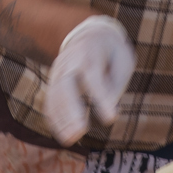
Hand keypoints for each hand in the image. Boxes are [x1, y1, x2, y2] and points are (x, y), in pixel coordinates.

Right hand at [43, 14, 135, 143]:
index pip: (94, 77)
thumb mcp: (123, 60)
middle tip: (80, 132)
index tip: (111, 119)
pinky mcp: (53, 81)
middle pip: (66, 85)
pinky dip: (54, 118)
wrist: (88, 33)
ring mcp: (58, 70)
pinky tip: (62, 134)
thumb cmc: (111, 52)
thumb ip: (116, 84)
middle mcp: (70, 61)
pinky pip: (49, 100)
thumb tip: (109, 113)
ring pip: (54, 94)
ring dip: (61, 119)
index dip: (102, 99)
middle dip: (72, 110)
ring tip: (70, 139)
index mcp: (91, 53)